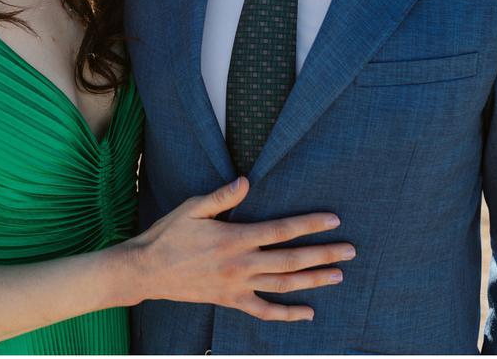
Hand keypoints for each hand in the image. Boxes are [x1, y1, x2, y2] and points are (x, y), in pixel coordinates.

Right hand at [121, 177, 354, 320]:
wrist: (146, 270)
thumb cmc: (168, 234)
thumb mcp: (192, 208)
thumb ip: (222, 197)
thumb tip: (247, 181)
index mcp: (235, 238)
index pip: (281, 231)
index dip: (309, 225)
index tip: (333, 221)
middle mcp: (241, 265)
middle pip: (291, 261)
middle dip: (323, 255)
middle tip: (350, 251)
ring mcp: (237, 286)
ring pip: (283, 285)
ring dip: (313, 281)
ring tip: (338, 276)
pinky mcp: (230, 301)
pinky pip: (264, 311)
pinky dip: (287, 314)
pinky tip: (308, 313)